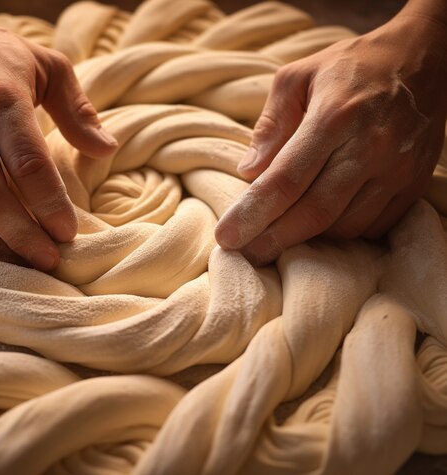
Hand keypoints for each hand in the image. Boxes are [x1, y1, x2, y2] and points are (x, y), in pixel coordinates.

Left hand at [215, 0, 446, 265]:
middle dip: (274, 240)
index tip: (227, 237)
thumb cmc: (349, 68)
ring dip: (308, 239)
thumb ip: (270, 125)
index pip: (286, 180)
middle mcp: (370, 147)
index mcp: (334, 117)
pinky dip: (341, 234)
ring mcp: (397, 170)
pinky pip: (372, 226)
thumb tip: (248, 172)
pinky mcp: (414, 184)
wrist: (423, 60)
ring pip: (344, 226)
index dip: (253, 214)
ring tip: (279, 238)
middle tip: (247, 254)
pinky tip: (320, 227)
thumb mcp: (298, 78)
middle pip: (314, 212)